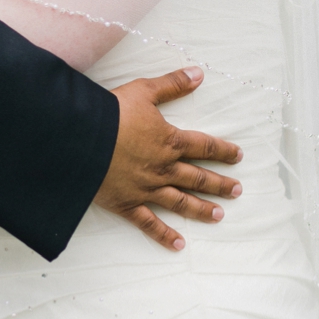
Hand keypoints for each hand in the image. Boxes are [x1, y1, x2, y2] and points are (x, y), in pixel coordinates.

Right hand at [95, 66, 242, 251]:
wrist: (80, 139)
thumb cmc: (111, 113)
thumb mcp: (144, 91)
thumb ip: (173, 84)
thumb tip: (199, 73)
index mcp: (170, 141)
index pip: (204, 147)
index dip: (223, 151)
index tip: (238, 157)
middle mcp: (164, 168)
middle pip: (197, 177)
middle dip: (219, 184)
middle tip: (237, 190)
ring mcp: (147, 189)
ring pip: (181, 202)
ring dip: (201, 209)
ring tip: (219, 215)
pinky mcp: (127, 204)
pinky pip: (149, 224)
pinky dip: (165, 235)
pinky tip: (180, 245)